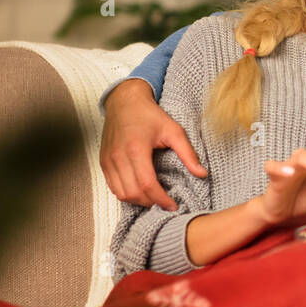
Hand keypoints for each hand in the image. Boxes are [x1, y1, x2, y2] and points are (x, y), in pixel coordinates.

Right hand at [100, 79, 205, 210]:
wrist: (124, 101)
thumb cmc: (149, 115)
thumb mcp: (173, 130)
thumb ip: (188, 154)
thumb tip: (202, 174)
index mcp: (136, 149)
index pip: (147, 185)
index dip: (161, 199)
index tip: (173, 205)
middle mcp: (118, 157)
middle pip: (133, 193)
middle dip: (151, 203)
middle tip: (165, 203)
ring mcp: (108, 160)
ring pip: (121, 193)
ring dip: (138, 201)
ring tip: (154, 198)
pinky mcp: (103, 162)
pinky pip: (113, 187)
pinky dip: (126, 193)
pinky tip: (140, 191)